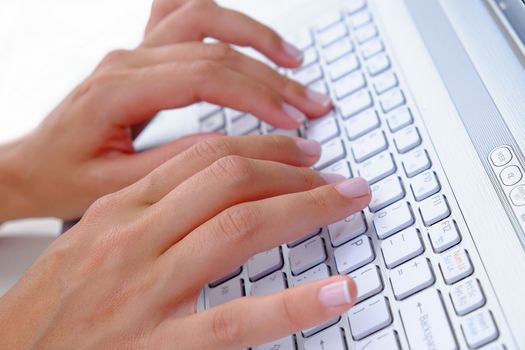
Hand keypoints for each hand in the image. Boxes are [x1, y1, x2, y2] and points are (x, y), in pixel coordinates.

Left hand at [0, 0, 331, 220]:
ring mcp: (134, 51)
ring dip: (255, 38)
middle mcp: (127, 60)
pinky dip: (225, 22)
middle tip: (311, 105)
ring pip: (204, 19)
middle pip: (214, 48)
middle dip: (271, 77)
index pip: (203, 76)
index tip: (293, 123)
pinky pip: (186, 16)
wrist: (35, 164)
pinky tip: (250, 38)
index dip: (256, 96)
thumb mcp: (114, 185)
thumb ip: (169, 165)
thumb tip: (228, 151)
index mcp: (118, 90)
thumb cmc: (65, 175)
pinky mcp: (142, 55)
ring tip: (295, 62)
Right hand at [0, 135, 370, 349]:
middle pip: (230, 180)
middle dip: (295, 169)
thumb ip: (148, 215)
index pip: (204, 157)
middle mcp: (134, 237)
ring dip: (306, 209)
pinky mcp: (156, 346)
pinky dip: (295, 303)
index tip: (299, 149)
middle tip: (336, 175)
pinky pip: (237, 319)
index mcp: (119, 210)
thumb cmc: (50, 307)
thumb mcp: (92, 241)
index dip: (263, 147)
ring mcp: (146, 289)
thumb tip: (210, 196)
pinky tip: (338, 293)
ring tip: (347, 202)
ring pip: (239, 228)